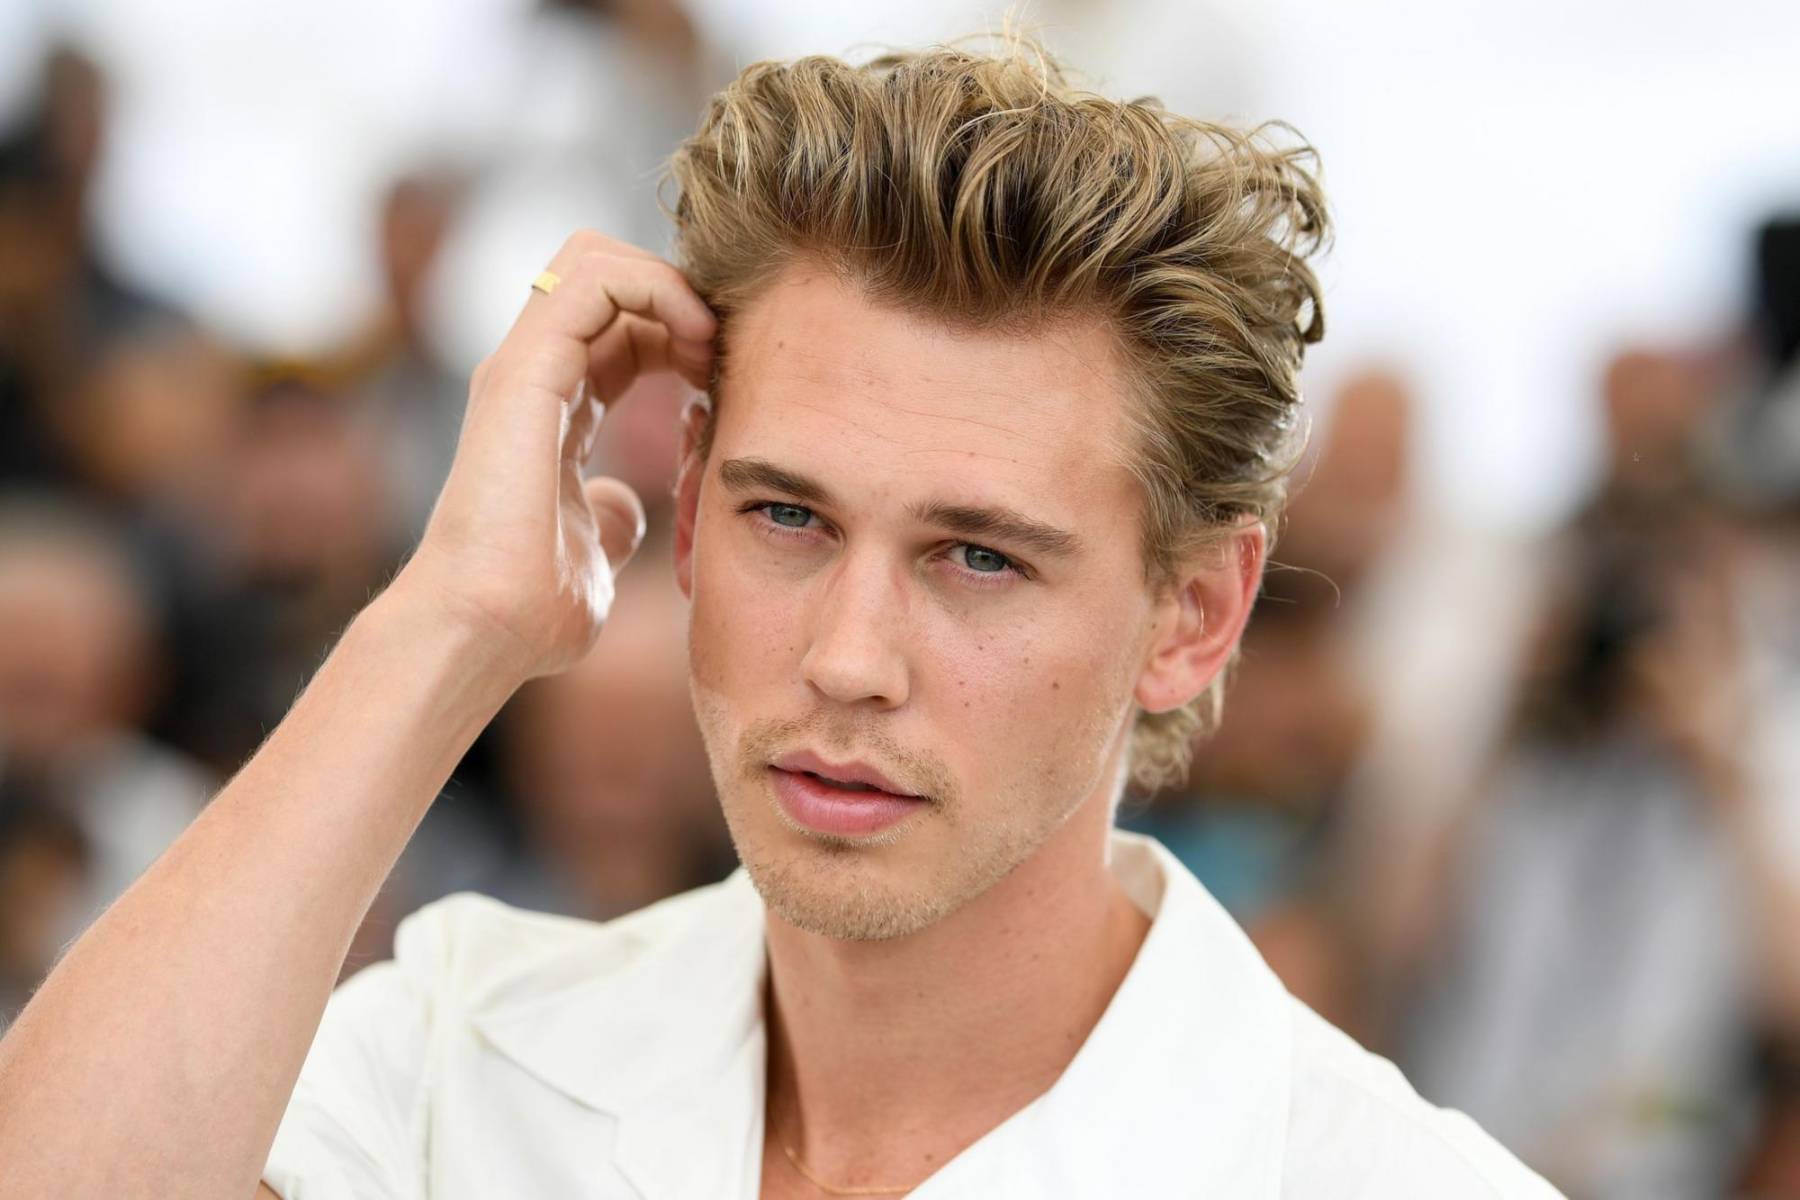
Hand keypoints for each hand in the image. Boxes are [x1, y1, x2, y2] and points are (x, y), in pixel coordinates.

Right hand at [391, 231, 715, 683]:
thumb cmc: (530, 611)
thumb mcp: (595, 554)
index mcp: (551, 409)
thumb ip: (609, 520)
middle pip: (607, 276)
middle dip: (678, 294)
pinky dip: (655, 288)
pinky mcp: (524, 370)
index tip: (725, 378)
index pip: (618, 326)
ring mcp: (523, 367)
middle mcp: (532, 376)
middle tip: (724, 351)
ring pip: (595, 257)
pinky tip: (694, 340)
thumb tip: (626, 507)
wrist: (483, 632)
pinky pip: (592, 280)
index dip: (679, 331)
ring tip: (711, 339)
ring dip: (670, 283)